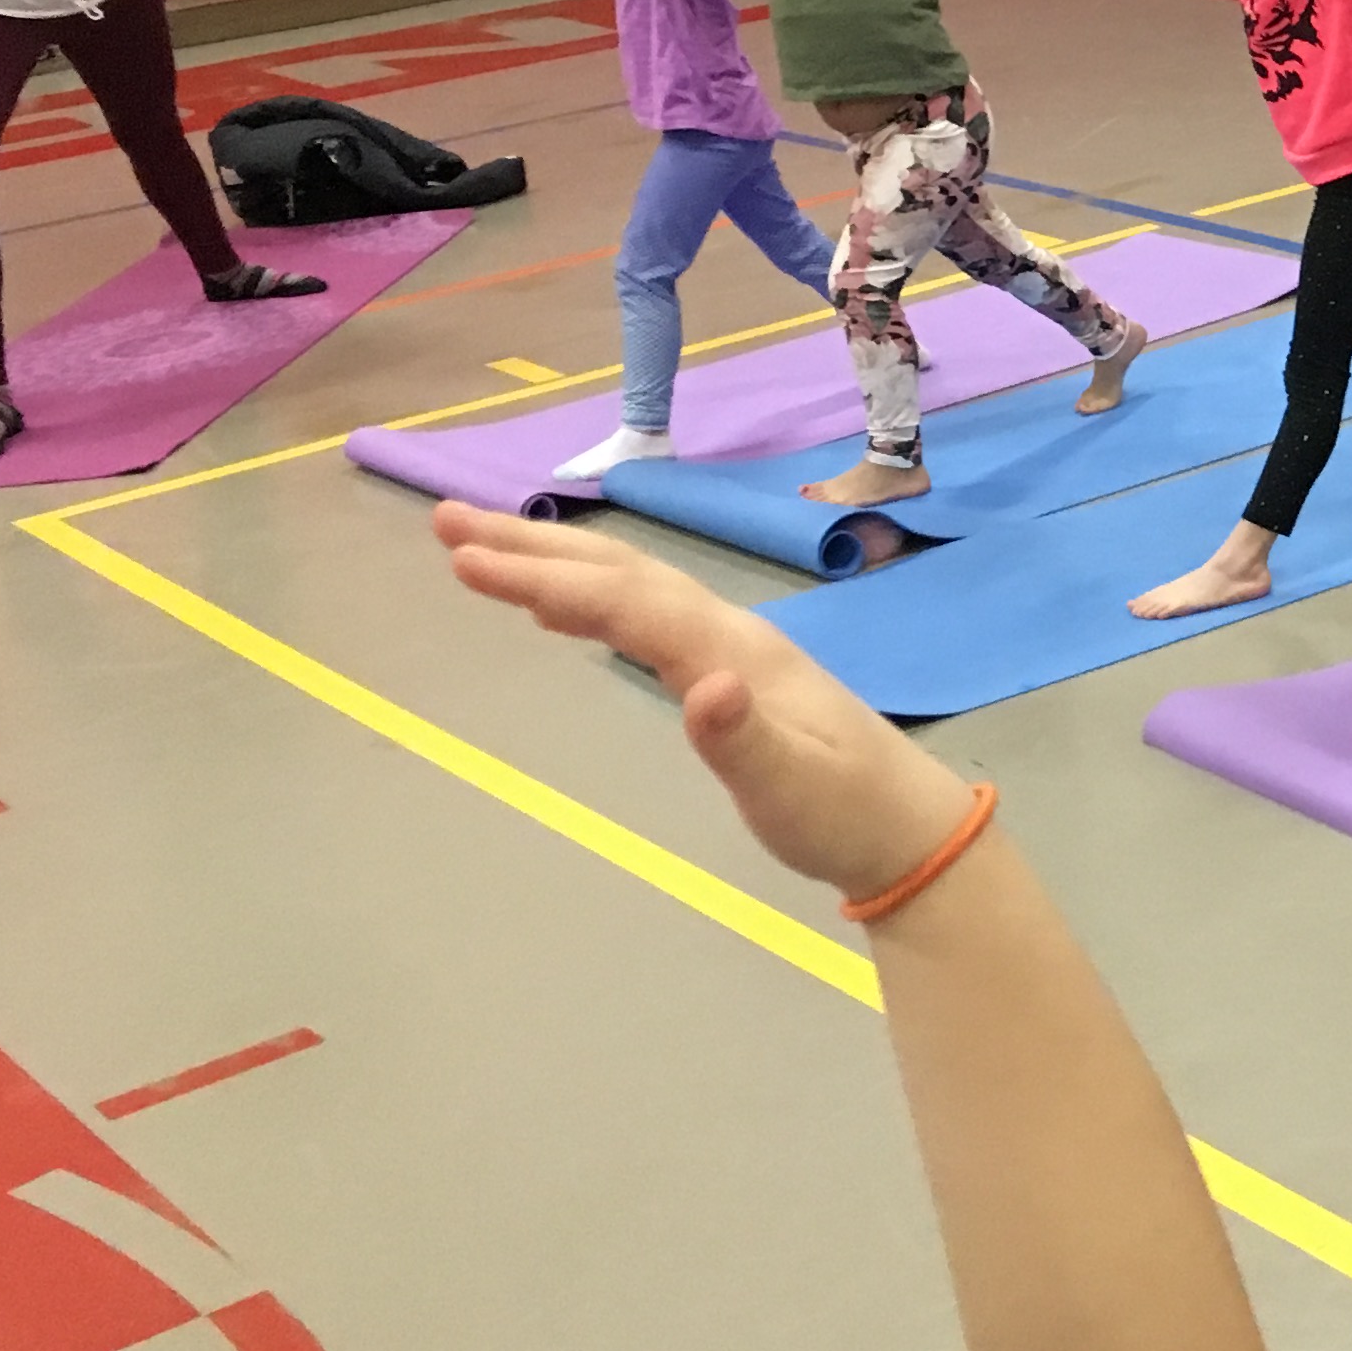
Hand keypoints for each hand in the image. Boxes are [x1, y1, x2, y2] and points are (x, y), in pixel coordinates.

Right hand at [435, 506, 973, 895]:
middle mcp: (730, 635)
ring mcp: (731, 649)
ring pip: (631, 587)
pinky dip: (590, 599)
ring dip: (555, 562)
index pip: (625, 601)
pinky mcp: (730, 674)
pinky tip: (559, 606)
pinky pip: (644, 618)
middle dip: (532, 546)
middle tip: (443, 520)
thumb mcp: (792, 789)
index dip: (544, 578)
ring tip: (477, 546)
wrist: (907, 830)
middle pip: (621, 573)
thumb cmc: (845, 815)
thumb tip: (703, 687)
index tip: (462, 562)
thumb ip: (743, 740)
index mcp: (735, 652)